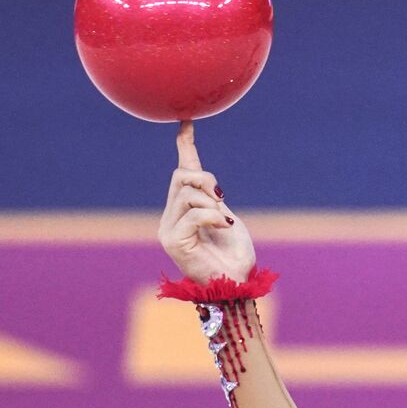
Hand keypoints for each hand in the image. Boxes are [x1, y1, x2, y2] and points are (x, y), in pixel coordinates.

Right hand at [157, 121, 255, 284]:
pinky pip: (193, 212)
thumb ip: (213, 198)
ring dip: (211, 202)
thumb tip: (206, 181)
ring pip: (186, 192)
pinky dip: (213, 216)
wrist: (237, 284)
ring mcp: (169, 229)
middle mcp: (171, 217)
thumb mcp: (227, 217)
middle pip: (181, 176)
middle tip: (222, 197)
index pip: (182, 172)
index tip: (187, 123)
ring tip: (223, 220)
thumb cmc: (235, 257)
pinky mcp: (173, 240)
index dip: (186, 146)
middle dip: (206, 179)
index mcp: (184, 211)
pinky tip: (224, 226)